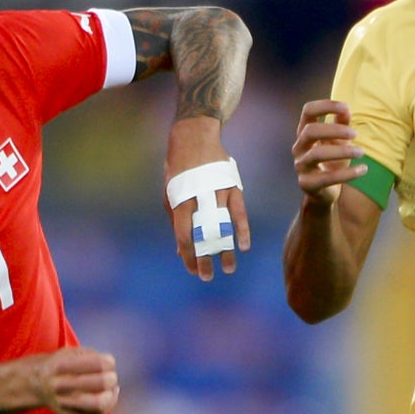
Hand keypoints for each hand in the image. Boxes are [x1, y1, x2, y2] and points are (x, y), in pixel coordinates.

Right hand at [31, 347, 117, 413]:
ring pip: (100, 404)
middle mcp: (60, 385)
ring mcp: (64, 403)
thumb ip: (90, 355)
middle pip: (101, 383)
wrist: (38, 385)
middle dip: (111, 378)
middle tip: (111, 376)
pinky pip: (98, 413)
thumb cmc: (60, 365)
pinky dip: (109, 403)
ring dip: (111, 394)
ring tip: (111, 388)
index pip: (99, 364)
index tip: (108, 363)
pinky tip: (107, 395)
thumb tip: (110, 365)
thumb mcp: (70, 352)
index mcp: (60, 365)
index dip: (109, 363)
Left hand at [166, 116, 250, 281]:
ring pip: (223, 226)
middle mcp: (199, 198)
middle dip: (205, 258)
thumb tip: (180, 250)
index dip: (187, 255)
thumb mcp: (171, 193)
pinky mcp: (232, 186)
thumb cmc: (179, 169)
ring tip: (228, 268)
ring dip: (225, 249)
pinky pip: (239, 212)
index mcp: (181, 200)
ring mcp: (217, 192)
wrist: (194, 136)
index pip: (183, 235)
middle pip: (203, 235)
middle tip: (207, 277)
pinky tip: (243, 246)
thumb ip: (176, 221)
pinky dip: (242, 229)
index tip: (191, 270)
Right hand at [292, 100, 368, 207]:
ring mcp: (301, 166)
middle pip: (310, 131)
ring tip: (361, 152)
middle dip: (334, 130)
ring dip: (342, 151)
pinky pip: (327, 178)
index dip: (325, 106)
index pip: (308, 111)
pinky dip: (348, 173)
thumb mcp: (338, 141)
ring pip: (317, 154)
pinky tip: (363, 169)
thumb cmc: (331, 161)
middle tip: (355, 134)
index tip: (346, 107)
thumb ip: (341, 125)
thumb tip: (346, 109)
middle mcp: (299, 147)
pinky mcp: (308, 184)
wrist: (324, 192)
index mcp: (304, 132)